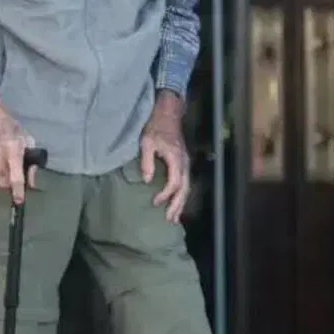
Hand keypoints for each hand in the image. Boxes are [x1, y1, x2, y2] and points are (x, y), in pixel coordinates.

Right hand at [0, 84, 34, 203]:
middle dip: (10, 186)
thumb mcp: (26, 139)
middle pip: (3, 182)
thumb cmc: (9, 125)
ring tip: (4, 165)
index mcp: (13, 149)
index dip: (18, 191)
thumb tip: (32, 181)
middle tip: (14, 179)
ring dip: (1, 178)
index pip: (16, 176)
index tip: (19, 201)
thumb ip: (31, 160)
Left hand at [141, 92, 190, 223]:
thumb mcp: (146, 142)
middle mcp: (184, 163)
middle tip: (169, 219)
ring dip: (181, 203)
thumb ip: (146, 161)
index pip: (174, 182)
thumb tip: (147, 180)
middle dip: (177, 205)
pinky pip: (185, 183)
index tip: (154, 202)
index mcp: (176, 158)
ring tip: (174, 218)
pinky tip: (176, 204)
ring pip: (187, 188)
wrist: (168, 114)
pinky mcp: (184, 163)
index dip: (165, 194)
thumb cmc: (156, 127)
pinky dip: (181, 196)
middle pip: (184, 189)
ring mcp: (186, 163)